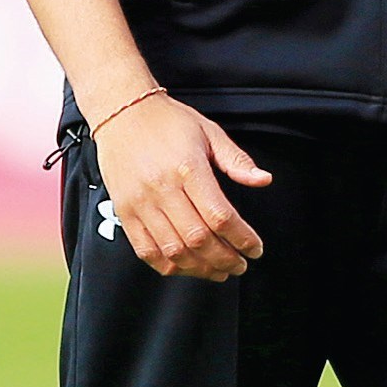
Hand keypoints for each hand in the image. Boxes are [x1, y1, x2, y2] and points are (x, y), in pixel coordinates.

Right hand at [93, 94, 271, 280]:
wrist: (123, 114)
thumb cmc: (168, 122)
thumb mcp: (209, 132)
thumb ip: (236, 160)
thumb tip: (263, 180)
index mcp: (188, 168)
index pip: (220, 216)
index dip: (242, 238)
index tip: (255, 248)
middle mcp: (162, 189)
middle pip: (198, 239)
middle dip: (225, 259)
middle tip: (241, 264)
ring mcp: (140, 204)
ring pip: (174, 250)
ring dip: (201, 268)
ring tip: (220, 271)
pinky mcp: (125, 213)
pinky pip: (147, 251)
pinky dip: (170, 266)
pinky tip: (188, 267)